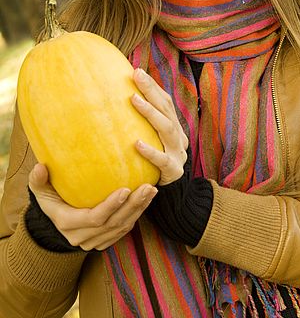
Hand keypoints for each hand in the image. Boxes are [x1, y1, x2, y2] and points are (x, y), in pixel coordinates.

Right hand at [28, 163, 156, 250]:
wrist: (55, 222)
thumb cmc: (49, 199)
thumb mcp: (40, 191)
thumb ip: (38, 180)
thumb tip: (40, 166)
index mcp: (68, 223)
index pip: (94, 218)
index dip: (111, 206)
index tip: (125, 189)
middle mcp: (82, 237)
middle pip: (113, 223)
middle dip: (133, 206)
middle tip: (148, 187)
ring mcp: (95, 241)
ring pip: (122, 228)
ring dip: (139, 209)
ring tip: (152, 190)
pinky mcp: (105, 240)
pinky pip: (124, 230)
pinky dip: (136, 215)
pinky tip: (147, 199)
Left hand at [131, 68, 188, 185]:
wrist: (173, 196)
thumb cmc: (152, 165)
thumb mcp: (150, 142)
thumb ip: (138, 125)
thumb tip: (113, 103)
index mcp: (174, 127)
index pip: (165, 102)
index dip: (153, 86)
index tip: (136, 71)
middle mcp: (178, 137)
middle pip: (166, 109)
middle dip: (151, 91)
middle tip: (136, 75)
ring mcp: (178, 153)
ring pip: (167, 129)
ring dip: (151, 113)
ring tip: (134, 100)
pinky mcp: (173, 171)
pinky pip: (162, 161)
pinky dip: (150, 152)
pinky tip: (136, 144)